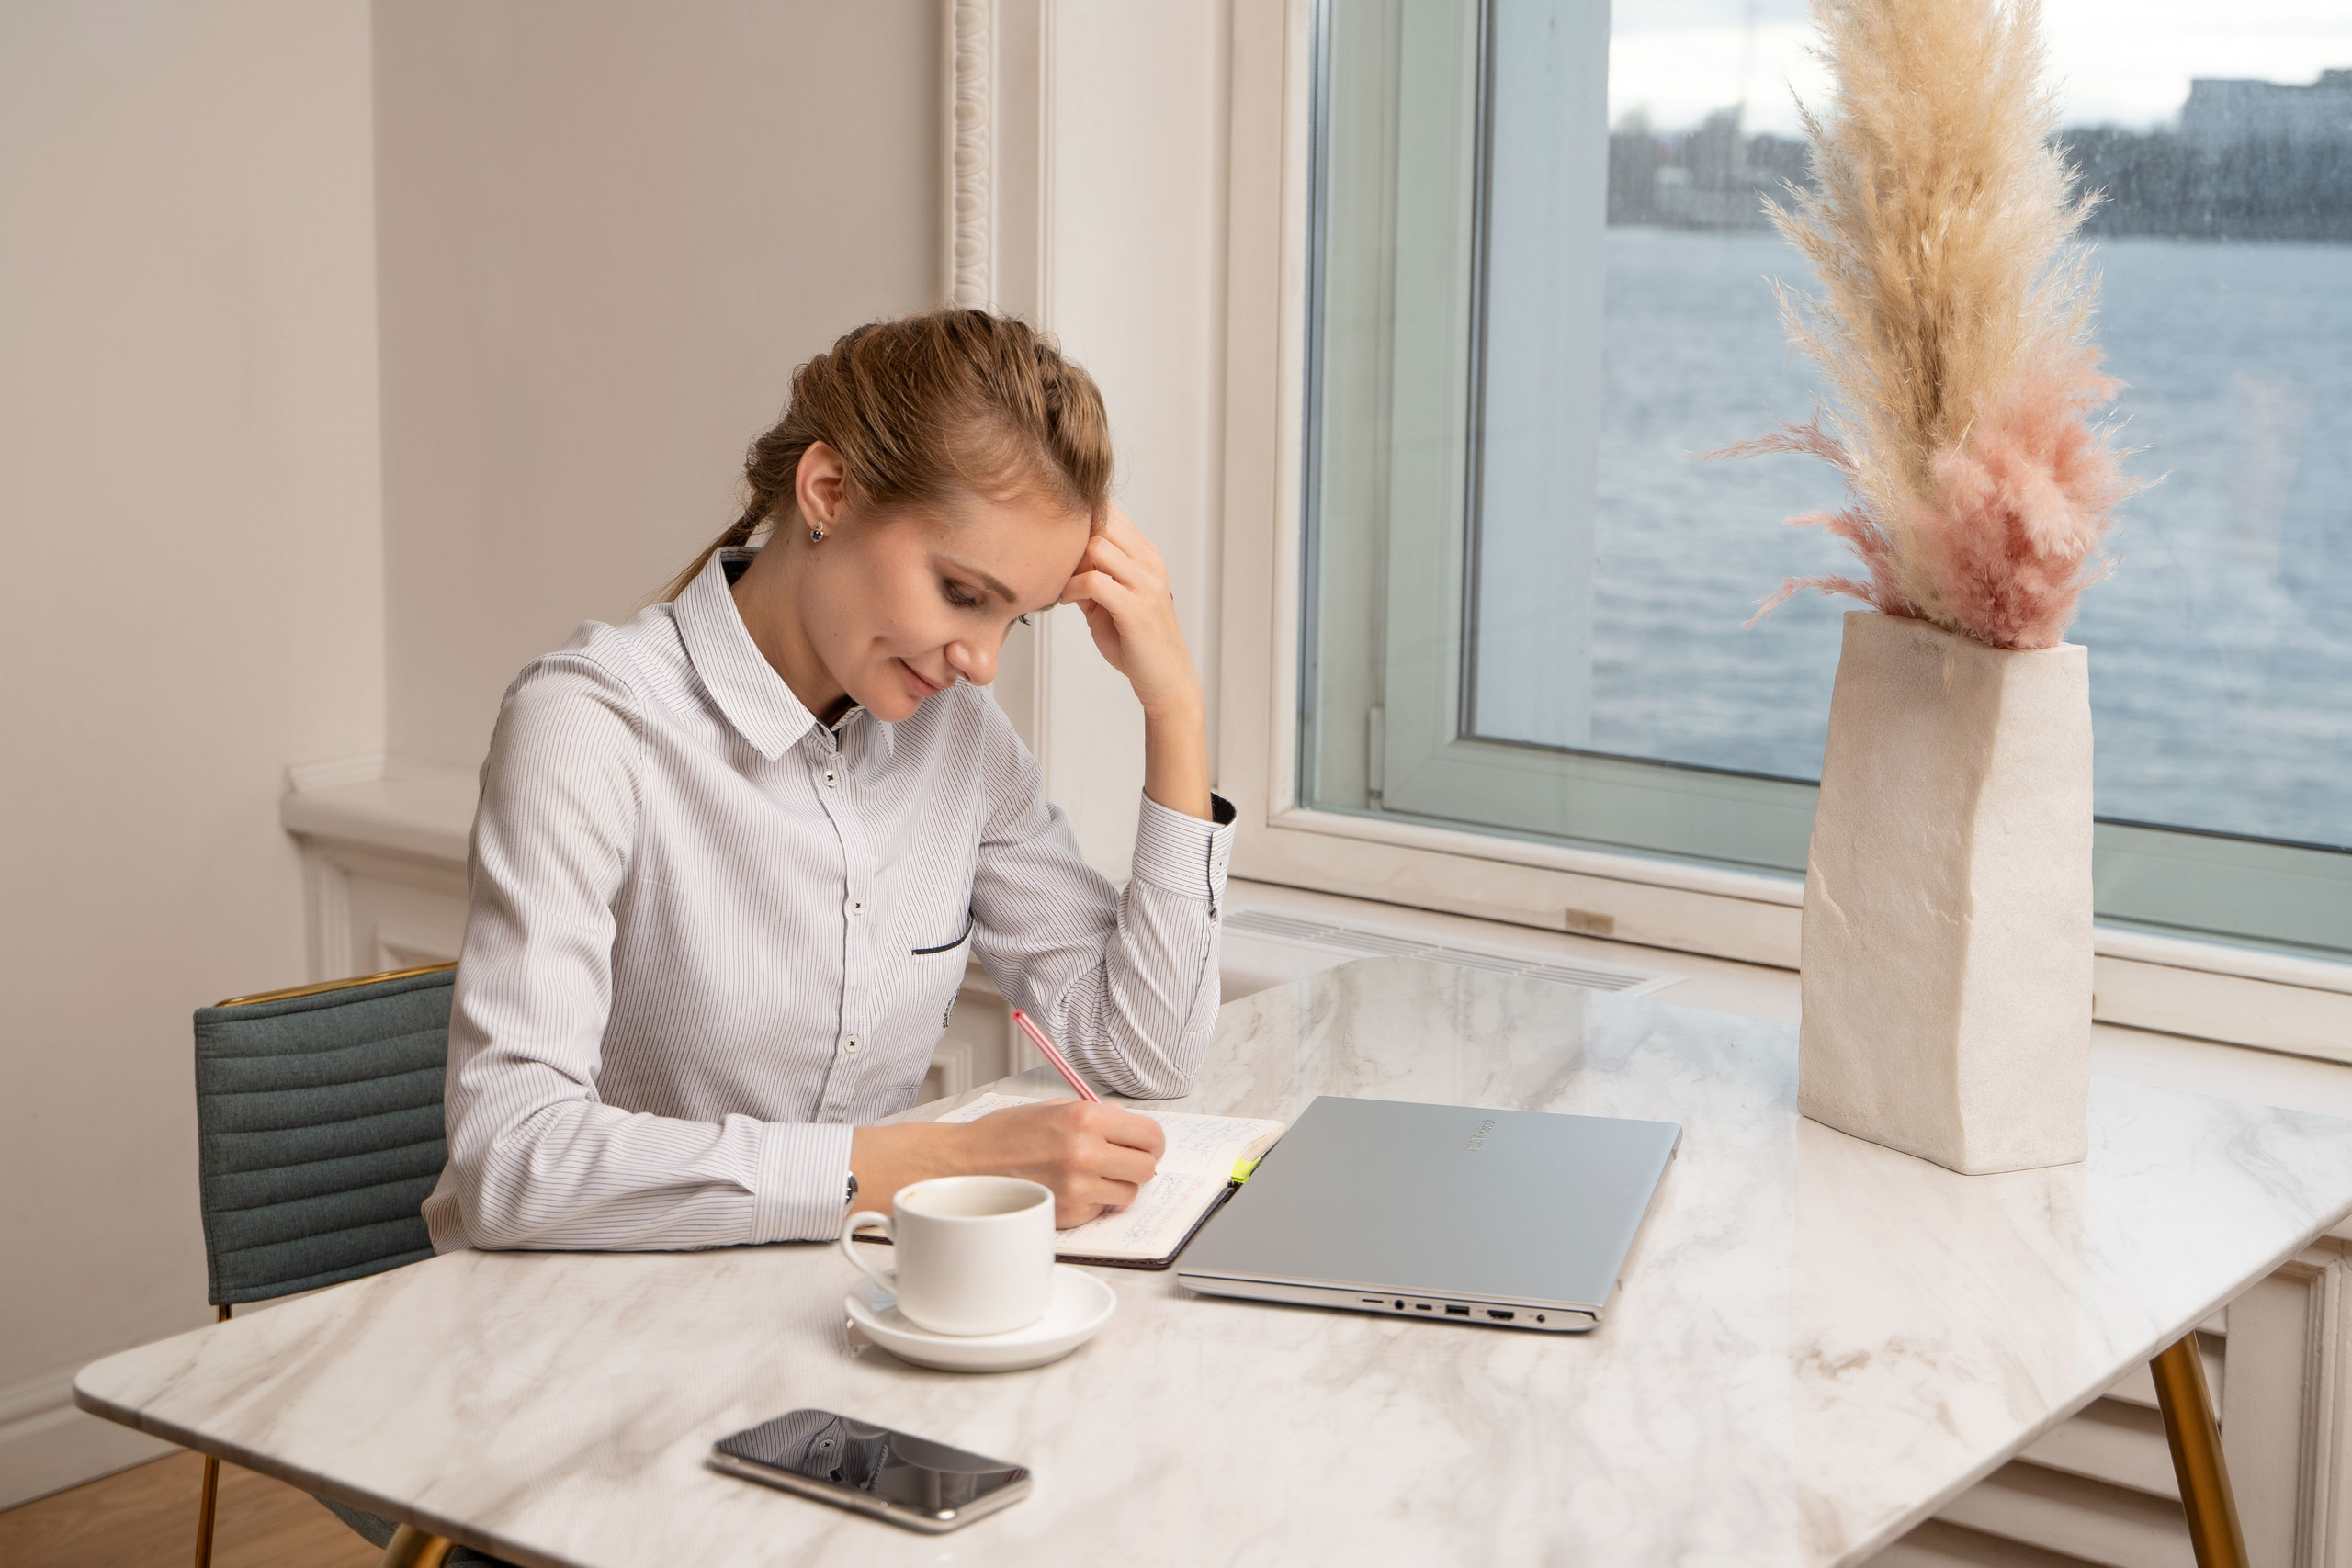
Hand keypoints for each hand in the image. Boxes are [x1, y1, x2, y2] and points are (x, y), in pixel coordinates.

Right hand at [952, 1100, 1166, 1226]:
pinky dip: (1092, 1203)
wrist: (966, 1163)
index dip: (1152, 1142)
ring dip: (1117, 1186)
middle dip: (1138, 1165)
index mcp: (1085, 1118)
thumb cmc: (1005, 1134)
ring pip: (1128, 1193)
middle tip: (1123, 1161)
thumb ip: (1096, 1116)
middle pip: (1147, 1168)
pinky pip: (1100, 1211)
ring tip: (1091, 1175)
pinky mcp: (1068, 1214)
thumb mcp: (1054, 1107)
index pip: (1150, 1135)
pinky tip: (1069, 1189)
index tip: (1147, 1145)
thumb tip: (1130, 1127)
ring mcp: (1077, 1187)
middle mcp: (1085, 1152)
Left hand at [1058, 504, 1212, 819]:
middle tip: (1053, 565)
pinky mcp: (1136, 608)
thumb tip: (1057, 562)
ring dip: (1069, 564)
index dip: (1077, 519)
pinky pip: (1094, 581)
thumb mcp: (1110, 603)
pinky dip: (1072, 588)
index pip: (1109, 511)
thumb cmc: (1137, 643)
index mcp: (1145, 555)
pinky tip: (1066, 602)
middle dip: (1069, 540)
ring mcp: (1145, 584)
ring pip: (1097, 546)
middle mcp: (1149, 562)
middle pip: (1101, 520)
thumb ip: (1089, 578)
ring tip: (1061, 585)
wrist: (1167, 680)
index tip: (1054, 540)